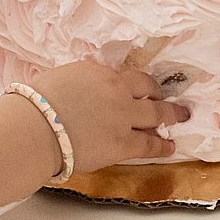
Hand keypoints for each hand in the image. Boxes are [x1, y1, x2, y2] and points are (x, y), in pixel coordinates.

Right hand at [28, 50, 189, 172]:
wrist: (36, 127)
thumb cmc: (37, 102)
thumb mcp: (62, 78)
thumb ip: (81, 81)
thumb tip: (82, 87)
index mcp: (101, 73)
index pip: (130, 77)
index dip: (141, 83)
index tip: (145, 87)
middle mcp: (119, 92)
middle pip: (149, 90)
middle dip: (161, 95)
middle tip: (168, 97)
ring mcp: (124, 118)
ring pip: (156, 115)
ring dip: (171, 115)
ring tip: (182, 117)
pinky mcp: (123, 144)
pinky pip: (149, 145)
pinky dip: (162, 145)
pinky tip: (170, 146)